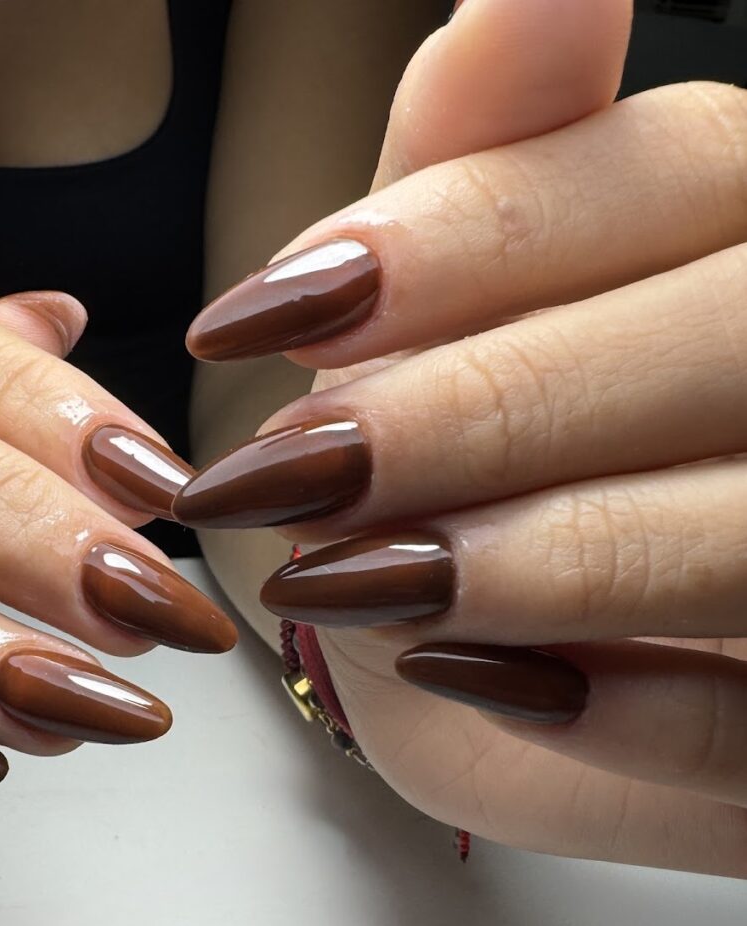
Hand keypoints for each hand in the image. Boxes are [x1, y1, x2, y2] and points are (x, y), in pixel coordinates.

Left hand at [178, 0, 746, 875]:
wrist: (501, 654)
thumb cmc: (464, 470)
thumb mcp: (455, 318)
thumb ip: (484, 171)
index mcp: (738, 237)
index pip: (663, 171)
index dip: (461, 238)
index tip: (267, 311)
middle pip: (727, 336)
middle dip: (483, 409)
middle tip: (297, 467)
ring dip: (541, 557)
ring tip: (356, 580)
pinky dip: (618, 712)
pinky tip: (472, 680)